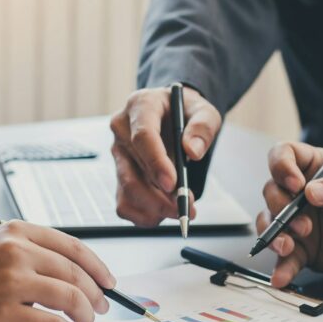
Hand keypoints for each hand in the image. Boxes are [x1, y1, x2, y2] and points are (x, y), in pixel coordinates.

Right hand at [0, 220, 114, 321]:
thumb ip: (29, 252)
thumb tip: (69, 275)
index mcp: (18, 232)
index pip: (74, 247)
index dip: (97, 267)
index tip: (108, 282)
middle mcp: (18, 252)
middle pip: (77, 274)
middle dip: (96, 296)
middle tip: (100, 309)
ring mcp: (12, 282)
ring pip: (71, 298)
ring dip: (86, 316)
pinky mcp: (5, 313)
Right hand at [109, 85, 220, 225]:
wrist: (173, 114)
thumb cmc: (186, 111)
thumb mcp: (204, 110)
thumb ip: (203, 126)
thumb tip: (193, 152)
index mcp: (141, 106)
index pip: (142, 137)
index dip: (156, 163)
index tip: (173, 184)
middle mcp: (122, 130)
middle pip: (132, 172)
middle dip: (161, 197)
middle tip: (187, 207)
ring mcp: (118, 154)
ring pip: (127, 192)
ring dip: (154, 209)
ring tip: (180, 209)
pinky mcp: (119, 173)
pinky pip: (124, 204)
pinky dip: (144, 215)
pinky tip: (164, 212)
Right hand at [257, 142, 322, 286]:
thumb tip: (312, 191)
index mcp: (316, 167)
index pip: (284, 155)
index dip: (281, 166)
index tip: (295, 185)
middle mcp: (300, 192)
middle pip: (271, 191)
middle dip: (280, 208)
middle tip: (303, 224)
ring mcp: (297, 221)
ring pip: (270, 223)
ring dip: (273, 235)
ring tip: (287, 247)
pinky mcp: (302, 248)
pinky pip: (284, 257)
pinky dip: (280, 267)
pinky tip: (281, 277)